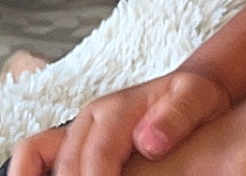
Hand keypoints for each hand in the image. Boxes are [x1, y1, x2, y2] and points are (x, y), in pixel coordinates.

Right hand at [7, 69, 230, 174]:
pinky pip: (37, 155)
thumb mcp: (197, 99)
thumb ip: (177, 116)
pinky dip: (32, 172)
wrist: (189, 94)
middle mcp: (90, 118)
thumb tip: (148, 141)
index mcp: (119, 107)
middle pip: (68, 167)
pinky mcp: (72, 144)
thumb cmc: (194, 100)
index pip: (97, 157)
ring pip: (44, 163)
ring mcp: (78, 131)